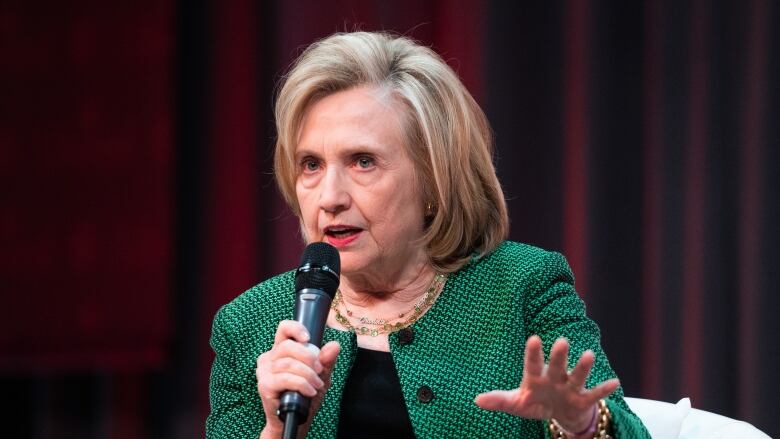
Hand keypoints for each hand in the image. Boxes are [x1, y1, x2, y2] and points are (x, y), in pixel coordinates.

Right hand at [256, 320, 339, 437]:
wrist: (297, 419)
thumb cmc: (306, 395)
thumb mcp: (321, 376)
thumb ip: (326, 361)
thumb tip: (334, 345)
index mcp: (281, 350)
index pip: (284, 329)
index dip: (295, 328)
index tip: (308, 338)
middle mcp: (269, 358)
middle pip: (288, 346)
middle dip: (309, 357)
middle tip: (320, 370)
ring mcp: (264, 371)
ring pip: (288, 364)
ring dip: (308, 375)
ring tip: (317, 386)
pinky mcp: (264, 385)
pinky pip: (285, 378)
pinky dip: (301, 384)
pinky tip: (309, 391)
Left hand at [474, 335, 617, 433]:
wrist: (559, 414)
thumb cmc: (535, 403)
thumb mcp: (516, 404)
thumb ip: (499, 400)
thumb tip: (477, 400)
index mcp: (536, 377)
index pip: (533, 363)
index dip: (533, 352)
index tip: (534, 338)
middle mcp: (554, 378)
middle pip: (557, 365)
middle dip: (559, 356)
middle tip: (562, 341)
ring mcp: (570, 387)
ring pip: (577, 376)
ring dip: (583, 367)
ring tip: (589, 354)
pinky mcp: (583, 400)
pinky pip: (594, 394)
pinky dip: (604, 389)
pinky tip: (615, 382)